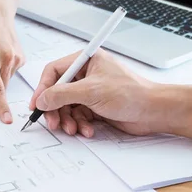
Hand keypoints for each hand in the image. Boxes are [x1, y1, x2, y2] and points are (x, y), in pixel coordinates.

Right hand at [29, 50, 164, 136]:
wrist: (154, 111)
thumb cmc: (132, 93)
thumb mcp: (91, 91)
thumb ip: (62, 94)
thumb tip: (42, 99)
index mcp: (86, 60)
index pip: (54, 72)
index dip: (43, 88)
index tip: (37, 105)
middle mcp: (87, 74)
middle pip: (59, 92)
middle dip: (56, 109)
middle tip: (53, 123)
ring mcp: (92, 91)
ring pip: (68, 107)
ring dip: (68, 120)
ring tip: (74, 129)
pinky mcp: (97, 107)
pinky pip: (79, 116)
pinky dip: (80, 125)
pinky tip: (88, 130)